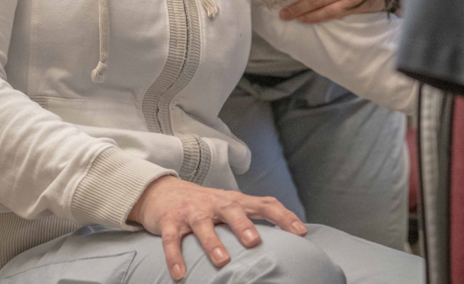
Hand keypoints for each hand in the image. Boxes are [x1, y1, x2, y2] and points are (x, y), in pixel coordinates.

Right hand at [127, 176, 305, 279]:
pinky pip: (171, 239)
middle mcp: (214, 203)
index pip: (264, 204)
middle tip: (255, 242)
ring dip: (212, 242)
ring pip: (202, 224)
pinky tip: (180, 273)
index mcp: (234, 201)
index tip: (300, 233)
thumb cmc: (205, 204)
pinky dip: (174, 256)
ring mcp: (191, 211)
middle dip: (243, 225)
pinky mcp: (170, 220)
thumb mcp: (230, 205)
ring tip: (222, 261)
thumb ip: (253, 217)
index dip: (283, 217)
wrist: (162, 191)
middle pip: (232, 209)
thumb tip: (289, 236)